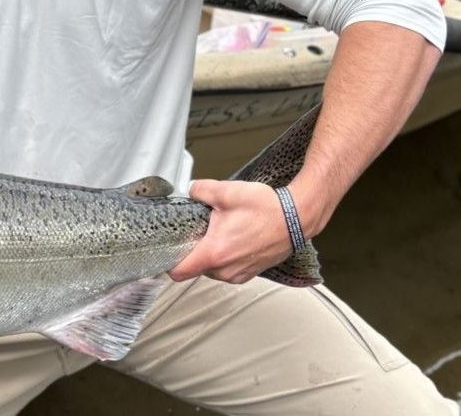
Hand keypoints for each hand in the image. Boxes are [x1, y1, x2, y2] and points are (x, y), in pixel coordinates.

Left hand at [168, 180, 292, 283]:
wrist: (297, 218)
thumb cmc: (267, 209)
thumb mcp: (226, 191)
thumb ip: (199, 189)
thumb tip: (191, 191)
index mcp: (215, 253)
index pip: (178, 272)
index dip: (167, 261)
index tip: (166, 249)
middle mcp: (225, 270)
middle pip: (194, 267)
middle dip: (193, 249)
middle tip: (199, 229)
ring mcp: (239, 274)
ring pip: (211, 269)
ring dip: (210, 253)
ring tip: (220, 231)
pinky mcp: (249, 273)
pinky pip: (227, 269)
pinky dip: (225, 256)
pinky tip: (232, 237)